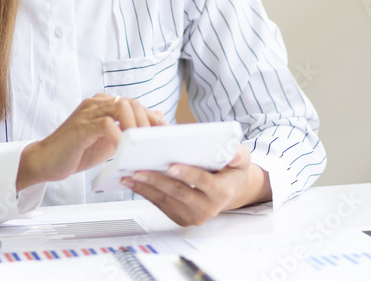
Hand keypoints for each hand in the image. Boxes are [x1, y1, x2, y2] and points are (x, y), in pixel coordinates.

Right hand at [16, 94, 164, 190]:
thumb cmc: (76, 151)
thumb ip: (129, 128)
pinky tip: (123, 148)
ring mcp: (88, 112)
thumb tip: (156, 117)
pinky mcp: (81, 126)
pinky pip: (106, 124)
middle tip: (155, 142)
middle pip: (131, 103)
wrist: (46, 161)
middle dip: (148, 122)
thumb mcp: (109, 139)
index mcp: (103, 104)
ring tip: (140, 144)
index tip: (165, 133)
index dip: (152, 118)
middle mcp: (96, 103)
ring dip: (136, 126)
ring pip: (121, 107)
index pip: (135, 104)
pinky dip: (119, 135)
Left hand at [122, 145, 271, 225]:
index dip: (187, 174)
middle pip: (179, 193)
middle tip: (140, 169)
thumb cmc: (231, 170)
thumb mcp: (241, 159)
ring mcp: (193, 216)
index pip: (203, 182)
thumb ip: (238, 154)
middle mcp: (207, 208)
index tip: (171, 165)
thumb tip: (234, 153)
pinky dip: (146, 193)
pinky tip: (134, 182)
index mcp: (221, 192)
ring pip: (166, 201)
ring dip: (146, 188)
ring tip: (130, 175)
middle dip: (158, 180)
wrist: (230, 191)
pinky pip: (160, 205)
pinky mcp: (181, 218)